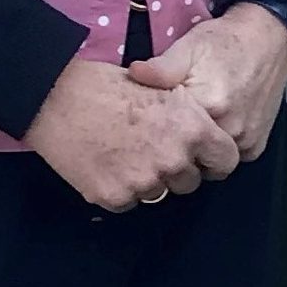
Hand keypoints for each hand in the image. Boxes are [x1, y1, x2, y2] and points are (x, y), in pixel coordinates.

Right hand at [24, 59, 239, 211]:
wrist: (60, 98)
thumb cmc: (113, 85)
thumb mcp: (165, 88)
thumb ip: (190, 116)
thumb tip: (205, 136)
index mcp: (193, 129)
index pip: (226, 161)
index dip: (214, 159)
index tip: (203, 158)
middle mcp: (174, 160)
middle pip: (191, 183)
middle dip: (178, 171)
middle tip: (155, 150)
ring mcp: (144, 182)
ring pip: (159, 194)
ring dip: (149, 180)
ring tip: (128, 153)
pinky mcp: (114, 197)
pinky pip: (129, 202)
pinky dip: (121, 188)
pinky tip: (108, 163)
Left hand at [129, 5, 286, 162]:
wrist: (269, 37)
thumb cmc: (224, 41)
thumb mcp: (189, 47)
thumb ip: (162, 67)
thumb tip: (133, 74)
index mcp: (206, 106)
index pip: (168, 139)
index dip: (156, 133)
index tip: (152, 125)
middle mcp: (229, 129)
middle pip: (189, 156)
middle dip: (179, 148)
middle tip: (173, 128)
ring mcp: (245, 140)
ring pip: (210, 163)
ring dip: (200, 152)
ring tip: (196, 128)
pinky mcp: (257, 145)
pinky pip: (230, 160)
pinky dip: (222, 150)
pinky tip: (218, 128)